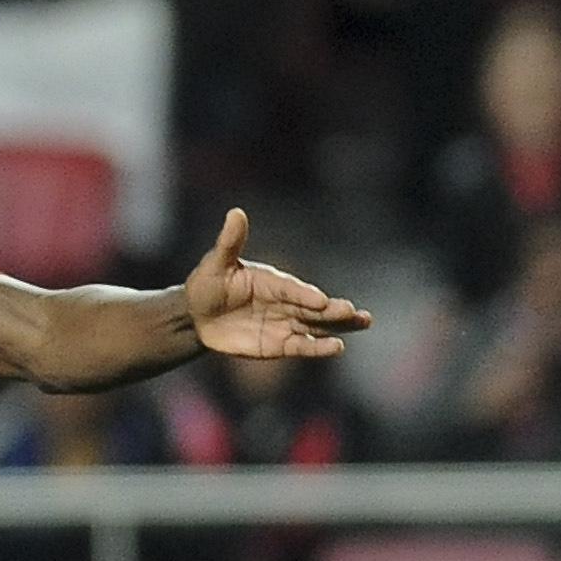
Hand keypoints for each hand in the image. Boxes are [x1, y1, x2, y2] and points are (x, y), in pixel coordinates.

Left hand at [185, 209, 370, 361]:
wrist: (197, 316)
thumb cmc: (207, 284)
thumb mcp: (216, 263)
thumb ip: (230, 243)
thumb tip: (235, 212)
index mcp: (273, 281)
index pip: (292, 289)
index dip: (305, 295)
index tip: (320, 300)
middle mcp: (286, 301)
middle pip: (314, 307)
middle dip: (334, 310)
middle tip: (355, 312)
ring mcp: (285, 322)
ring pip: (318, 325)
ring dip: (339, 325)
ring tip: (363, 322)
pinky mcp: (280, 344)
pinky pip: (301, 346)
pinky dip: (317, 348)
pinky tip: (337, 347)